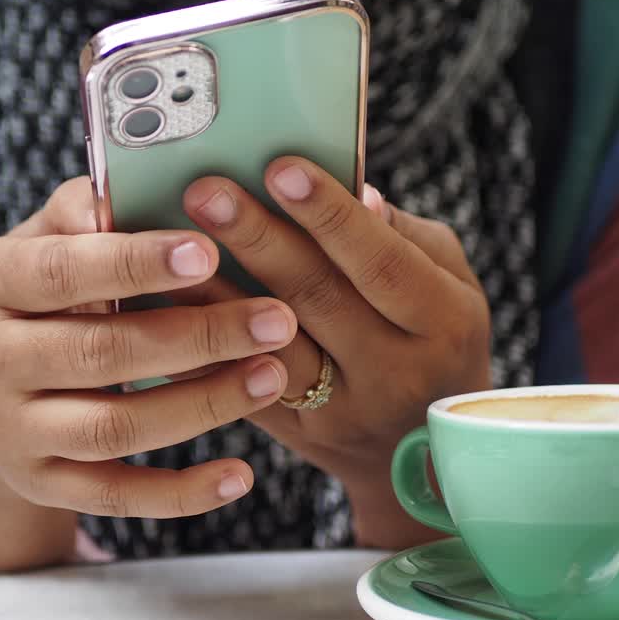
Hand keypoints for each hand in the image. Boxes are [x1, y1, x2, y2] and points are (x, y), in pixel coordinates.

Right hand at [0, 178, 296, 578]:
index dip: (134, 263)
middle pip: (100, 353)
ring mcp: (12, 431)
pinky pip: (115, 496)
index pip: (63, 270)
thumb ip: (86, 212)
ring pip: (114, 429)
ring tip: (273, 376)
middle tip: (278, 318)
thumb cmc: (44, 296)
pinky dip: (180, 493)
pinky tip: (241, 475)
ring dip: (202, 405)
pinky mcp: (42, 485)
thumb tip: (138, 179)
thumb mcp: (46, 243)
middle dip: (198, 337)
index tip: (209, 252)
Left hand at [179, 157, 491, 548]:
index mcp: (442, 322)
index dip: (329, 214)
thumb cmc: (437, 340)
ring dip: (216, 292)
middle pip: (317, 297)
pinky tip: (167, 299)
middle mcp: (394, 371)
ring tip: (170, 242)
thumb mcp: (451, 285)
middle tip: (205, 190)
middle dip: (256, 237)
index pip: (381, 261)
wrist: (429, 452)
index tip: (281, 167)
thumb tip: (354, 191)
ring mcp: (342, 409)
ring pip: (270, 345)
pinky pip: (242, 381)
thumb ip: (404, 237)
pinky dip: (204, 340)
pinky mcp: (298, 431)